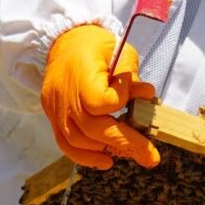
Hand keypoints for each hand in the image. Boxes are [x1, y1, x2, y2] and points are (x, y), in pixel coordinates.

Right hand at [40, 24, 159, 169]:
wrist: (65, 43)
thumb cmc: (98, 46)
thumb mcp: (120, 51)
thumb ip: (131, 76)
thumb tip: (147, 95)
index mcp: (80, 73)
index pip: (100, 101)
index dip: (120, 101)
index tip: (134, 93)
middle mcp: (64, 94)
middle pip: (92, 128)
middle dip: (126, 143)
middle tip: (151, 157)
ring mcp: (56, 108)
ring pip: (77, 140)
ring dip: (106, 151)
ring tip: (132, 154)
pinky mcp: (53, 117)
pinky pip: (65, 143)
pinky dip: (85, 156)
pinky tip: (106, 161)